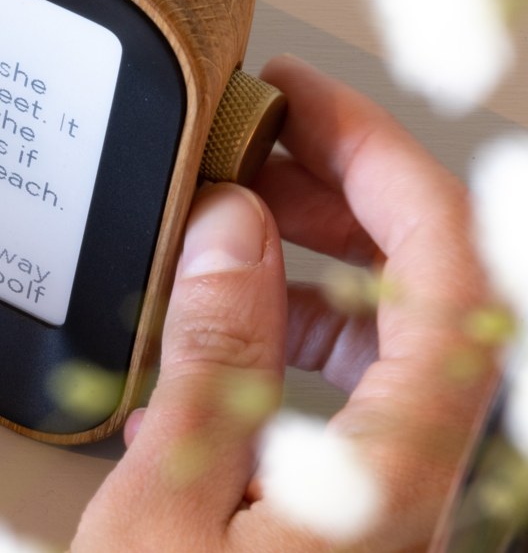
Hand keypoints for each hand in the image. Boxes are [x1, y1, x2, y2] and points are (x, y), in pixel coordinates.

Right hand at [73, 55, 494, 550]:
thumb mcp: (168, 511)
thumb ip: (212, 362)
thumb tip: (233, 230)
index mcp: (392, 471)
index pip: (447, 273)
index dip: (388, 163)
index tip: (307, 102)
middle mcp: (404, 474)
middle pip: (430, 288)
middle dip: (347, 190)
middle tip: (263, 141)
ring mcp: (370, 486)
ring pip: (383, 329)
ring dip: (316, 250)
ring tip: (234, 211)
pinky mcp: (327, 500)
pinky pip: (334, 377)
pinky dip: (283, 317)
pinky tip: (216, 311)